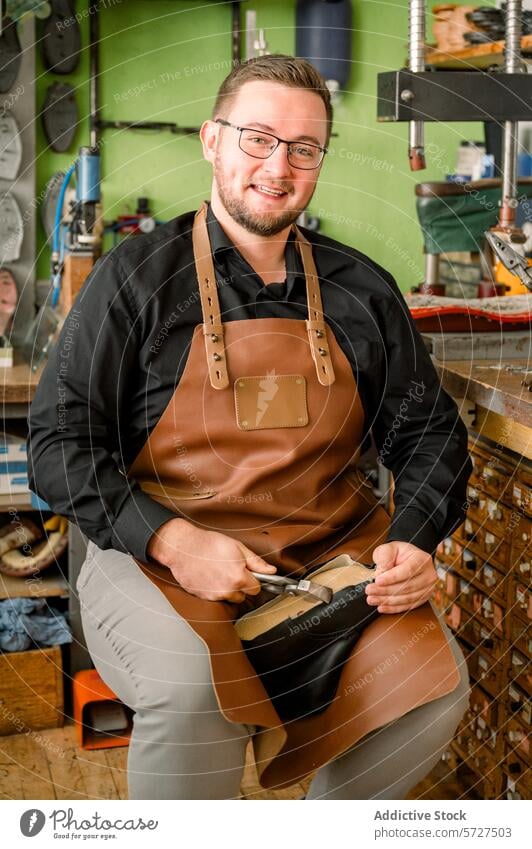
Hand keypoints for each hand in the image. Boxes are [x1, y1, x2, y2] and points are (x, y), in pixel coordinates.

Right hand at [146, 518, 276, 602]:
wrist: (181, 547)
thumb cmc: (208, 544)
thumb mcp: (237, 547)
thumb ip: (256, 562)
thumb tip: (271, 571)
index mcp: (239, 578)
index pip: (256, 589)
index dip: (252, 579)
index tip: (247, 573)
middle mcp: (227, 590)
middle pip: (242, 596)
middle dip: (239, 585)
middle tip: (229, 569)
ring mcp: (213, 596)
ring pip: (228, 598)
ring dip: (227, 589)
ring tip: (217, 572)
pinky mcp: (202, 598)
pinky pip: (214, 598)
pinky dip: (213, 590)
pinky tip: (208, 576)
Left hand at [365, 541, 436, 613]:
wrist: (407, 559)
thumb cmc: (398, 553)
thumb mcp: (389, 548)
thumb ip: (385, 558)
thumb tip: (381, 573)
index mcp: (422, 559)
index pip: (408, 570)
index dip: (392, 577)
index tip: (377, 580)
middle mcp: (428, 575)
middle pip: (407, 586)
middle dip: (385, 590)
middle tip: (369, 590)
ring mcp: (427, 588)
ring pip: (407, 598)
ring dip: (387, 601)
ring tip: (372, 599)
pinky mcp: (422, 598)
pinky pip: (407, 606)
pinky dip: (393, 608)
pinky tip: (382, 607)